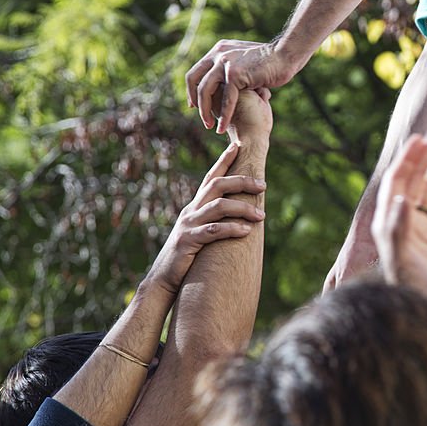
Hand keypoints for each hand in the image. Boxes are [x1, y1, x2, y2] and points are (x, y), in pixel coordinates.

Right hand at [147, 143, 265, 294]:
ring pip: (218, 206)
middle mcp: (191, 211)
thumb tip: (237, 213)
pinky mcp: (188, 242)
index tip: (238, 146)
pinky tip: (246, 231)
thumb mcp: (200, 233)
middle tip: (263, 185)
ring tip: (262, 216)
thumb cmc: (186, 256)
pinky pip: (213, 231)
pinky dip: (231, 229)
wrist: (163, 279)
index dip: (224, 161)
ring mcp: (188, 225)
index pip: (211, 178)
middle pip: (217, 186)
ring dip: (243, 209)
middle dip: (241, 182)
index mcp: (195, 206)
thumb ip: (213, 220)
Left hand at [186, 39, 294, 133]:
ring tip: (210, 126)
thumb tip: (226, 80)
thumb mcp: (245, 60)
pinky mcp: (235, 74)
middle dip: (195, 101)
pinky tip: (222, 128)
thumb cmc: (270, 62)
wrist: (285, 56)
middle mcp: (219, 54)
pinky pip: (226, 99)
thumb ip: (233, 67)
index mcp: (219, 50)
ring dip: (205, 111)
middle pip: (194, 80)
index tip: (194, 104)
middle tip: (201, 117)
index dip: (192, 89)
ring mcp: (226, 63)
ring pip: (205, 91)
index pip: (196, 71)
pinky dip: (223, 116)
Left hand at [372, 127, 426, 303]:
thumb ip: (399, 230)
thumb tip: (399, 198)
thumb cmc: (411, 292)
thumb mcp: (402, 261)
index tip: (420, 139)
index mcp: (389, 224)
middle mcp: (402, 221)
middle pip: (415, 179)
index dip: (408, 160)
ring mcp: (419, 227)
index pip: (397, 183)